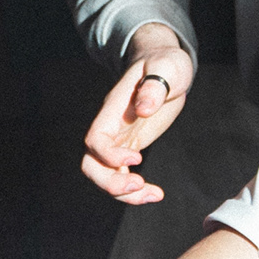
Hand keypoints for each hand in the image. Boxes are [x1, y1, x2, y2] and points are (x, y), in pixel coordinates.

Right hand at [81, 27, 194, 203]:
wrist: (167, 67)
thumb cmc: (165, 63)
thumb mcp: (166, 67)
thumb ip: (154, 86)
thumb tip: (143, 108)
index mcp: (113, 109)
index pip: (95, 138)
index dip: (109, 155)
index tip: (138, 159)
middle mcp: (111, 127)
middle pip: (91, 164)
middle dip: (110, 183)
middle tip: (139, 186)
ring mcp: (119, 139)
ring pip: (105, 175)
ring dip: (124, 193)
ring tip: (154, 195)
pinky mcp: (130, 147)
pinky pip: (122, 175)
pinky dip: (135, 190)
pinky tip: (156, 194)